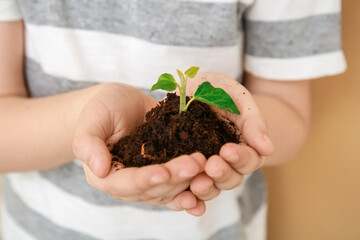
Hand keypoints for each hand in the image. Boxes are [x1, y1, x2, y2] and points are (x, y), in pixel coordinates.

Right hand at [72, 83, 205, 215]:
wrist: (123, 105)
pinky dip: (192, 194)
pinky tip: (205, 197)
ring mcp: (149, 180)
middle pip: (153, 189)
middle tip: (196, 162)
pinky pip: (179, 188)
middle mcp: (128, 184)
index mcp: (106, 175)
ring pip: (169, 191)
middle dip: (175, 178)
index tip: (163, 172)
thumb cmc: (103, 108)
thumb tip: (99, 169)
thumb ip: (88, 142)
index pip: (125, 183)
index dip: (144, 180)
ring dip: (189, 184)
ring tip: (206, 168)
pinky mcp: (165, 172)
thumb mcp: (93, 118)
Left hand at [185, 72, 273, 199]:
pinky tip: (186, 201)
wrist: (188, 90)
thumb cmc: (217, 89)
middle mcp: (226, 162)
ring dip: (207, 188)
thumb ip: (252, 119)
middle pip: (232, 178)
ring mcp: (205, 168)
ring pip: (212, 187)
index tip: (227, 150)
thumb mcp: (234, 95)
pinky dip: (189, 199)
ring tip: (196, 184)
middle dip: (223, 173)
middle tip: (211, 166)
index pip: (249, 159)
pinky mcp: (185, 171)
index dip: (240, 157)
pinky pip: (189, 190)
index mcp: (243, 146)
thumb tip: (268, 149)